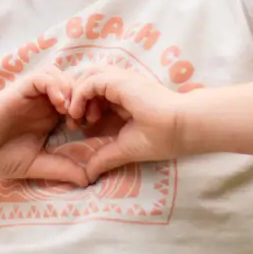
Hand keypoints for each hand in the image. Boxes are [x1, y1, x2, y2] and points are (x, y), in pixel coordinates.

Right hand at [0, 68, 87, 186]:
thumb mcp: (37, 165)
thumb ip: (61, 168)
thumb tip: (89, 179)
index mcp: (49, 118)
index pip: (77, 102)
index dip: (90, 110)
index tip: (93, 128)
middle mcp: (42, 103)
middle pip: (72, 84)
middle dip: (84, 97)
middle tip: (87, 118)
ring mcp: (30, 95)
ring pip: (59, 75)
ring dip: (71, 89)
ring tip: (71, 112)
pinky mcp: (18, 90)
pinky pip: (41, 77)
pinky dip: (54, 85)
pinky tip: (58, 104)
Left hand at [58, 66, 181, 181]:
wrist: (180, 128)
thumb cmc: (161, 137)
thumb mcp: (125, 148)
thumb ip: (105, 157)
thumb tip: (87, 176)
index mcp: (121, 99)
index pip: (91, 94)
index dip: (80, 108)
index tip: (77, 129)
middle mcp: (118, 87)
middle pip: (85, 82)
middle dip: (74, 99)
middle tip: (72, 122)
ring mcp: (118, 81)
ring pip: (85, 77)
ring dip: (75, 96)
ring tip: (75, 118)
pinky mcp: (118, 81)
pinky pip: (89, 82)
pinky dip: (79, 96)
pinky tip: (80, 115)